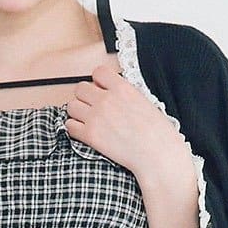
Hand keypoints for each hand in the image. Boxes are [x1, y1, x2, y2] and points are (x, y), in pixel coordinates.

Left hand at [64, 57, 189, 183]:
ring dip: (78, 112)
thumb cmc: (158, 133)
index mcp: (123, 88)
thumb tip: (111, 93)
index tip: (101, 90)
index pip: (98, 72)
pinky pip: (70, 126)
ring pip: (71, 106)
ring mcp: (96, 117)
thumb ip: (125, 94)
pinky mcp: (90, 135)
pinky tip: (85, 132)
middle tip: (93, 107)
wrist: (157, 155)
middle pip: (80, 88)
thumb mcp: (145, 102)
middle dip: (85, 97)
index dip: (98, 81)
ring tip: (88, 120)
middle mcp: (107, 99)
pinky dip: (75, 128)